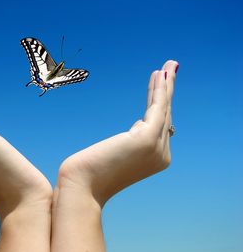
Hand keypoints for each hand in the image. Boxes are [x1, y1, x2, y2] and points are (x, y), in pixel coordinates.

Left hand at [58, 61, 178, 205]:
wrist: (81, 186)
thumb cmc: (92, 172)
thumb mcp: (117, 153)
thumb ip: (132, 140)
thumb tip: (139, 125)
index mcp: (156, 160)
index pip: (160, 125)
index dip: (160, 104)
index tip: (158, 86)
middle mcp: (162, 156)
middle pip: (164, 115)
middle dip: (167, 90)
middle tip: (170, 68)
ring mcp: (156, 148)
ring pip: (162, 109)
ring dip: (165, 85)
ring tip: (169, 65)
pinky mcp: (146, 139)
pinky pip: (156, 108)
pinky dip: (159, 89)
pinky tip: (160, 74)